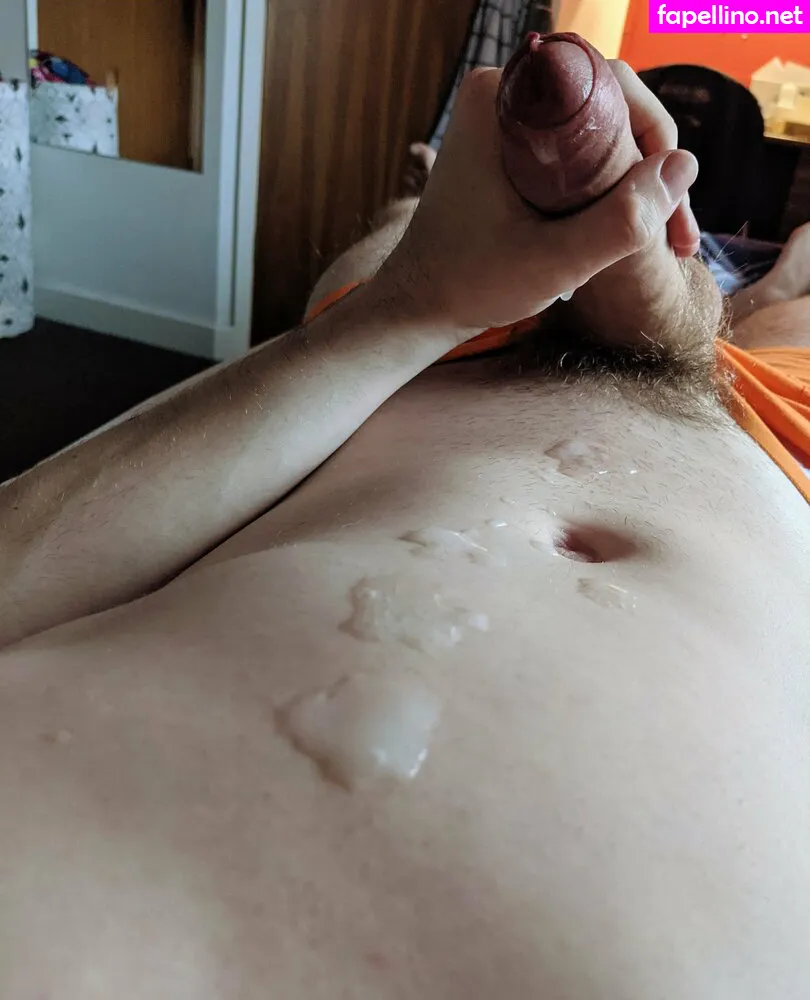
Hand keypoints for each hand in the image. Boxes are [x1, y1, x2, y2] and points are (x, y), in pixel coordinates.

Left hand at [376, 68, 697, 337]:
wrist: (418, 308)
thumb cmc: (470, 284)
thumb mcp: (552, 262)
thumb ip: (619, 221)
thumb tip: (685, 166)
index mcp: (500, 99)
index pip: (606, 84)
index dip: (654, 134)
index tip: (668, 198)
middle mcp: (503, 97)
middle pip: (608, 108)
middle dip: (651, 166)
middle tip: (675, 234)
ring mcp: (507, 125)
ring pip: (598, 135)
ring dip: (636, 184)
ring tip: (665, 244)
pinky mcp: (511, 154)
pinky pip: (577, 155)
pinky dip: (607, 190)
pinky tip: (630, 235)